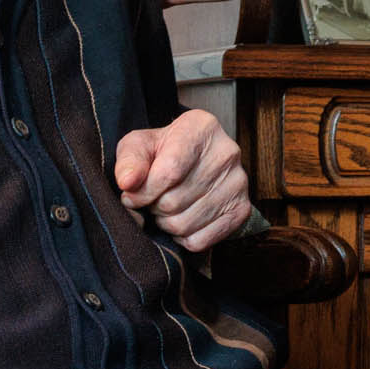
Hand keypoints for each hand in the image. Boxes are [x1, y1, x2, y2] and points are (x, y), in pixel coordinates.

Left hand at [114, 109, 254, 250]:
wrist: (194, 161)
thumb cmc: (162, 152)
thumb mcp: (139, 145)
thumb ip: (129, 160)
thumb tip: (127, 182)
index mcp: (202, 128)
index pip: (169, 171)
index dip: (144, 191)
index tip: (132, 194)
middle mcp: (227, 153)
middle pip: (174, 201)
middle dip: (154, 206)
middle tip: (154, 198)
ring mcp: (238, 183)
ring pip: (185, 224)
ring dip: (166, 223)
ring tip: (167, 207)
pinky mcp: (242, 210)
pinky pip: (200, 240)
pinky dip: (183, 238)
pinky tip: (183, 218)